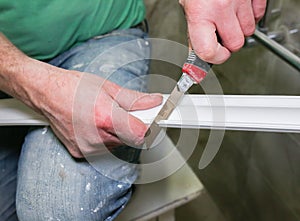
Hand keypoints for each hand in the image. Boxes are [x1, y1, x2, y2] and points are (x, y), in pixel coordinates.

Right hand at [40, 67, 161, 157]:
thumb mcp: (108, 88)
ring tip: (104, 116)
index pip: (142, 134)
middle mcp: (97, 138)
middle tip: (122, 112)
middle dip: (131, 126)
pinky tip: (94, 125)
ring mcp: (88, 148)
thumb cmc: (72, 87)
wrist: (46, 93)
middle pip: (130, 139)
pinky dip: (104, 138)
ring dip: (118, 133)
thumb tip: (153, 102)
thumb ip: (135, 99)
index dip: (149, 126)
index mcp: (106, 118)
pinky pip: (103, 149)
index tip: (151, 120)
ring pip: (117, 145)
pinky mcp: (80, 153)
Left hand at [179, 0, 266, 63]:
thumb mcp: (188, 7)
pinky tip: (240, 10)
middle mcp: (221, 8)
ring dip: (240, 28)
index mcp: (200, 14)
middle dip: (228, 43)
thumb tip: (198, 52)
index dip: (213, 57)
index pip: (209, 51)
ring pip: (249, 31)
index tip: (213, 57)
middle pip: (235, 44)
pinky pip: (259, 14)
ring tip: (229, 18)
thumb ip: (195, 31)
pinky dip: (251, 15)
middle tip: (221, 34)